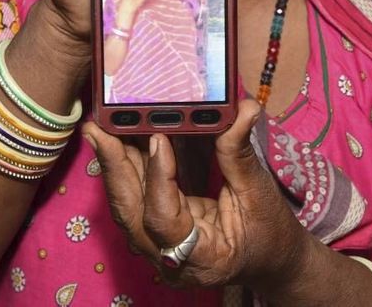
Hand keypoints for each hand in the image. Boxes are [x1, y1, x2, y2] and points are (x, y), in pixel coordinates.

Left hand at [81, 100, 309, 290]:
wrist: (270, 262)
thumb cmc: (268, 235)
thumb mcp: (259, 196)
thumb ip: (239, 155)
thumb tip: (242, 110)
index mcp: (200, 258)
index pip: (162, 219)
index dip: (158, 177)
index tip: (158, 138)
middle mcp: (169, 259)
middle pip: (130, 212)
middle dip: (114, 166)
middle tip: (101, 127)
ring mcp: (158, 248)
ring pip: (126, 205)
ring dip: (114, 164)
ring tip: (103, 125)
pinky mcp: (155, 232)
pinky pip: (134, 200)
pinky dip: (126, 169)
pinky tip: (118, 140)